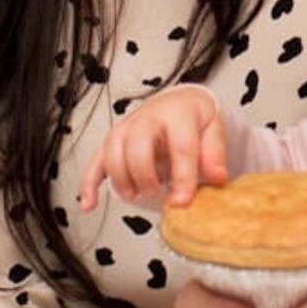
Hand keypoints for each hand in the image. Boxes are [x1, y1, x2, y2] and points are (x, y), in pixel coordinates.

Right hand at [80, 86, 227, 210]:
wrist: (178, 103)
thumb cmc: (194, 119)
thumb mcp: (213, 130)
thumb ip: (215, 154)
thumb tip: (218, 178)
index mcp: (178, 113)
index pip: (180, 145)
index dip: (182, 177)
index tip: (182, 201)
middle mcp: (148, 117)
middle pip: (137, 143)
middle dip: (144, 173)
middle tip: (155, 193)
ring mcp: (127, 127)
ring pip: (112, 150)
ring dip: (120, 178)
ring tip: (135, 195)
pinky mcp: (113, 141)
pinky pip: (95, 160)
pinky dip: (88, 183)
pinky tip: (89, 204)